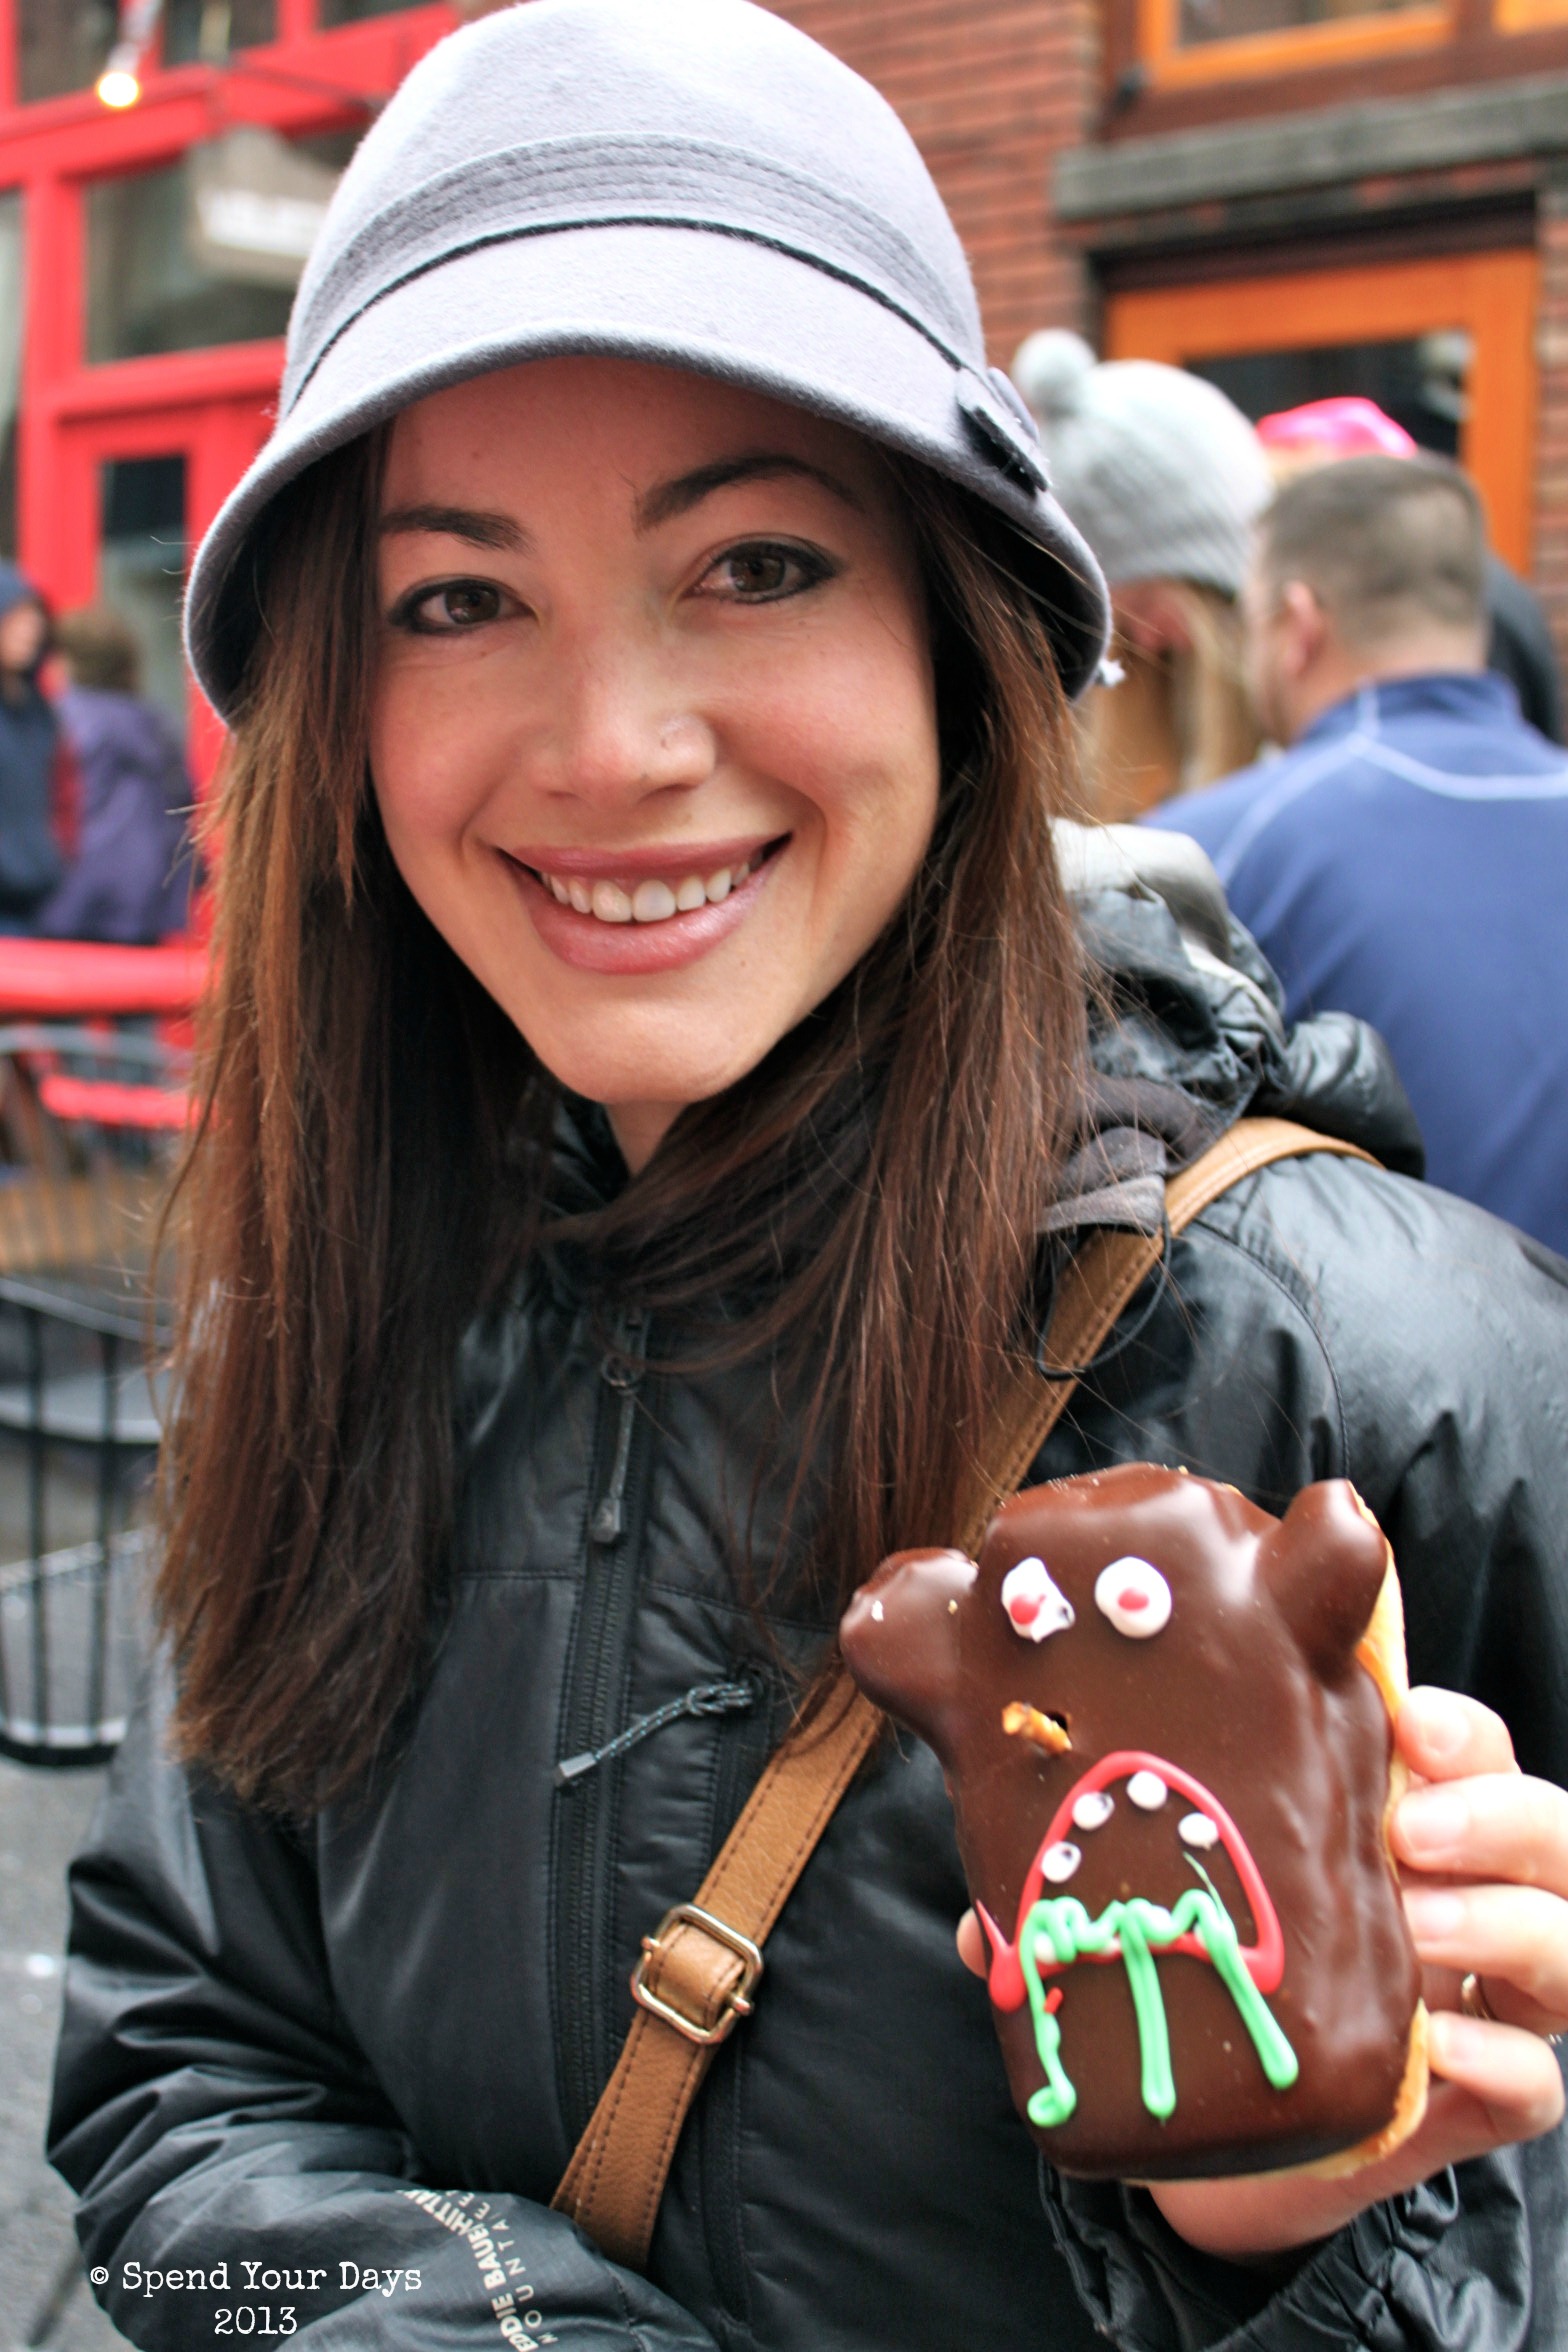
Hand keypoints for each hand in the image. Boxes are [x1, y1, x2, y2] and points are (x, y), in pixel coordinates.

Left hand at [955, 1687, 1567, 2259]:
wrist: (1230, 2137)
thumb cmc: (1210, 1973)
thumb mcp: (1157, 1907)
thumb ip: (1084, 1892)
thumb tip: (981, 1932)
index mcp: (1385, 1815)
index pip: (1462, 1742)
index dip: (1453, 1726)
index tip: (1401, 1714)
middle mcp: (1459, 1894)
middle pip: (1548, 1827)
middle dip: (1496, 1811)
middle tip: (1407, 1827)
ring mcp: (1484, 1996)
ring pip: (1565, 1939)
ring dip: (1502, 1921)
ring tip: (1414, 1920)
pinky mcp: (1482, 2099)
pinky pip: (1537, 2084)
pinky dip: (1501, 2060)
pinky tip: (1436, 2048)